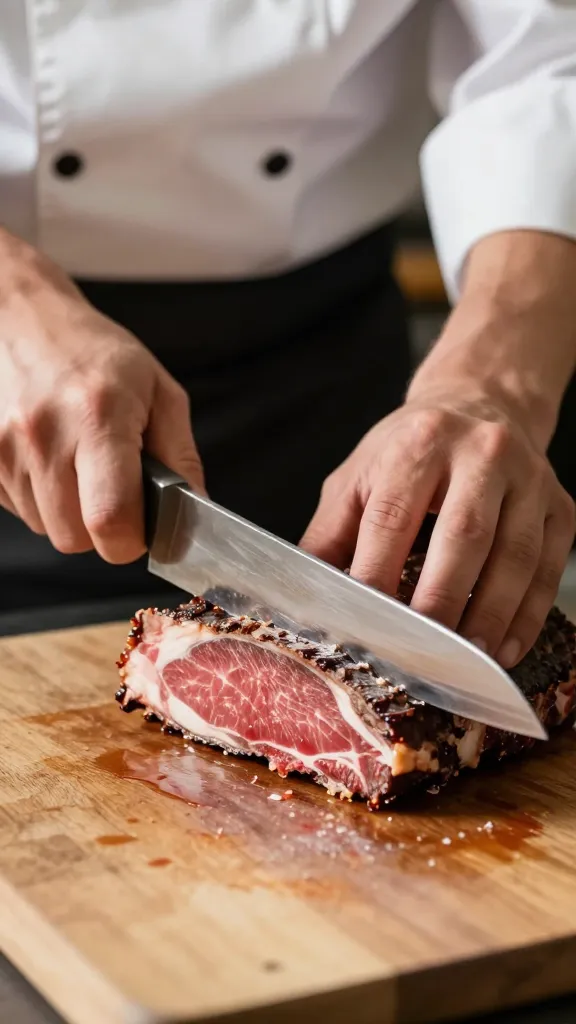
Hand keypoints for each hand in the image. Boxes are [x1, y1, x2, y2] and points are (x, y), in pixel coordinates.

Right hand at [0, 231, 203, 562]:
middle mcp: (44, 434)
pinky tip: (49, 458)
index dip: (131, 538)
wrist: (18, 317)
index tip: (142, 525)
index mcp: (99, 417)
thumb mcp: (157, 389)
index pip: (111, 521)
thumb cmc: (95, 353)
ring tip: (77, 462)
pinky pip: (19, 510)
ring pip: (46, 528)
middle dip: (101, 529)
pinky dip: (39, 497)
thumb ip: (180, 454)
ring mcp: (5, 447)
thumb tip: (194, 508)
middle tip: (112, 490)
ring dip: (68, 512)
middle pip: (75, 538)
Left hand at [301, 394, 573, 666]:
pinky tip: (506, 648)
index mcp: (418, 443)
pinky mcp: (560, 506)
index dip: (379, 572)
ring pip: (515, 554)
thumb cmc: (410, 452)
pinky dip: (527, 614)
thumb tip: (305, 598)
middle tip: (423, 651)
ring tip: (468, 659)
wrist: (482, 404)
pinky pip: (549, 567)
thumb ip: (331, 534)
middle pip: (463, 534)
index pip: (394, 515)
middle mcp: (480, 452)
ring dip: (491, 614)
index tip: (367, 623)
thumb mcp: (359, 476)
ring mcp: (529, 478)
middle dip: (441, 599)